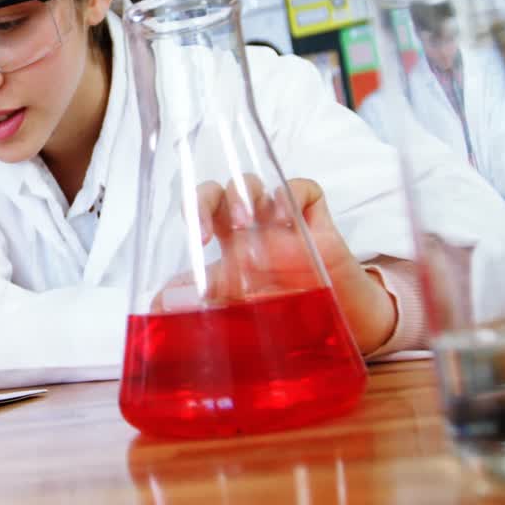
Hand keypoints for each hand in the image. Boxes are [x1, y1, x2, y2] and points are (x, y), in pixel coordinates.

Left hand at [158, 176, 395, 353]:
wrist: (344, 321)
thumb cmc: (291, 311)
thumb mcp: (242, 310)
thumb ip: (204, 303)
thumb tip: (159, 304)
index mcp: (228, 247)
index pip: (200, 215)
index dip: (192, 212)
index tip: (197, 239)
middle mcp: (249, 228)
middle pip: (217, 192)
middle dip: (206, 199)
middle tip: (209, 231)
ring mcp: (280, 219)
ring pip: (250, 183)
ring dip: (243, 195)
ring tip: (248, 224)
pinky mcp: (314, 218)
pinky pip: (301, 187)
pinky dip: (290, 194)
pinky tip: (286, 217)